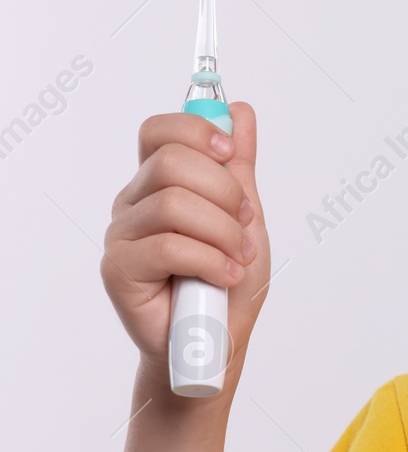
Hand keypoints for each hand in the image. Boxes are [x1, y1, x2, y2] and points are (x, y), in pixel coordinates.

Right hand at [102, 102, 270, 396]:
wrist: (218, 340)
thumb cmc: (228, 278)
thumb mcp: (245, 214)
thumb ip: (238, 165)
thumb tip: (238, 111)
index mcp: (160, 181)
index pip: (160, 131)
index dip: (197, 131)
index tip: (229, 153)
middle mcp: (134, 202)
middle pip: (172, 162)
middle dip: (225, 193)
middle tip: (244, 226)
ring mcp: (122, 234)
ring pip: (173, 203)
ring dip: (223, 233)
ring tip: (236, 258)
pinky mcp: (118, 269)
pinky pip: (168, 246)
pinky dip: (211, 260)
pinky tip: (224, 276)